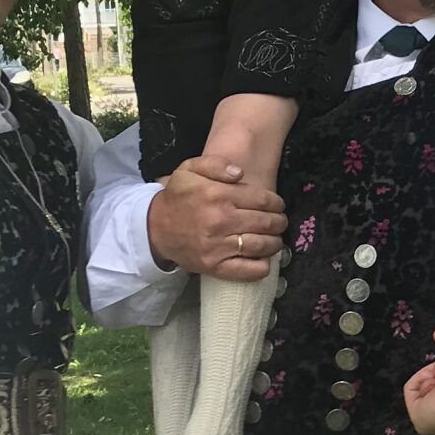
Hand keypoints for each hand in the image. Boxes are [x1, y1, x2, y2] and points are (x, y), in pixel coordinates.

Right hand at [146, 157, 286, 279]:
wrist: (155, 229)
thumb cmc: (177, 197)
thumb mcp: (188, 169)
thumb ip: (215, 164)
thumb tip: (240, 173)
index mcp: (217, 195)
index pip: (263, 200)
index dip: (276, 203)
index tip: (277, 205)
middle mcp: (221, 220)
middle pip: (267, 222)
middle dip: (279, 221)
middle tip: (279, 221)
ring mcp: (219, 246)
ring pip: (263, 245)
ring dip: (276, 242)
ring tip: (275, 238)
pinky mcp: (216, 267)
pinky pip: (250, 270)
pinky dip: (263, 265)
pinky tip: (264, 258)